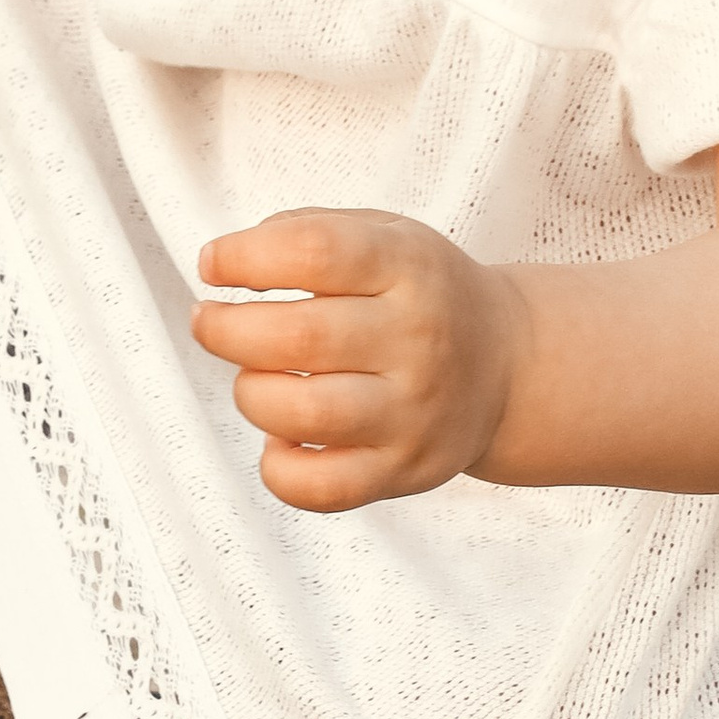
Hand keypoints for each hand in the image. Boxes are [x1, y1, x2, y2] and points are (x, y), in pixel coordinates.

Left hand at [191, 208, 521, 512]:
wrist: (508, 367)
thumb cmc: (421, 296)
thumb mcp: (388, 235)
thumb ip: (310, 231)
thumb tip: (226, 260)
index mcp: (409, 267)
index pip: (315, 252)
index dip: (244, 257)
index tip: (213, 264)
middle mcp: (417, 340)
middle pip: (296, 337)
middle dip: (225, 328)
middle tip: (210, 320)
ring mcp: (412, 413)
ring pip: (299, 413)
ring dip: (250, 392)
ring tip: (256, 377)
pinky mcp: (403, 471)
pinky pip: (318, 487)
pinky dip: (277, 467)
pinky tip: (283, 438)